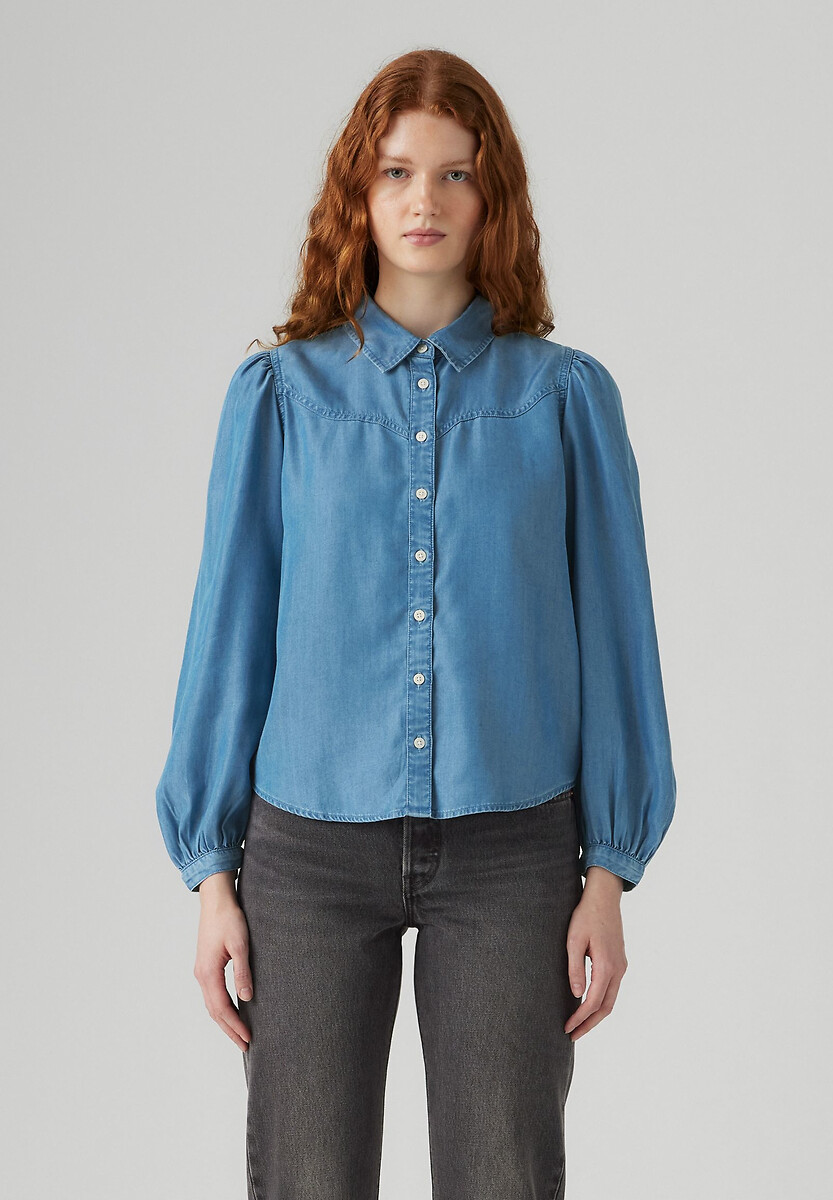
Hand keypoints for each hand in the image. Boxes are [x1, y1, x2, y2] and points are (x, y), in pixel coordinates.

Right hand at [193, 870, 253, 1050]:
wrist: (216, 900)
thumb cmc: (229, 919)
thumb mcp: (240, 945)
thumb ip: (243, 972)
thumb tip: (247, 998)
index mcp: (209, 972)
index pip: (222, 1008)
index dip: (235, 1026)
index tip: (248, 1039)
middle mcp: (201, 975)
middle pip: (214, 1012)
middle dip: (229, 1029)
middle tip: (245, 1045)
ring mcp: (201, 971)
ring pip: (211, 1005)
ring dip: (225, 1021)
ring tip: (239, 1034)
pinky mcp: (205, 966)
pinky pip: (212, 995)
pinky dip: (221, 1008)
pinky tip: (231, 1011)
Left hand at [564, 867, 627, 1041]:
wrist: (604, 897)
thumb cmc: (586, 915)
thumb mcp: (573, 940)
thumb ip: (575, 968)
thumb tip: (576, 995)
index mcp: (607, 966)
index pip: (593, 1002)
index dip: (580, 1018)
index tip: (567, 1029)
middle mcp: (618, 969)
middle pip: (606, 1008)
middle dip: (590, 1024)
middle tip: (573, 1036)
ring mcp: (622, 966)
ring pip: (611, 1000)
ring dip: (596, 1015)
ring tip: (579, 1025)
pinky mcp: (620, 961)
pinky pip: (612, 989)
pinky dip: (602, 1003)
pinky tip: (589, 1005)